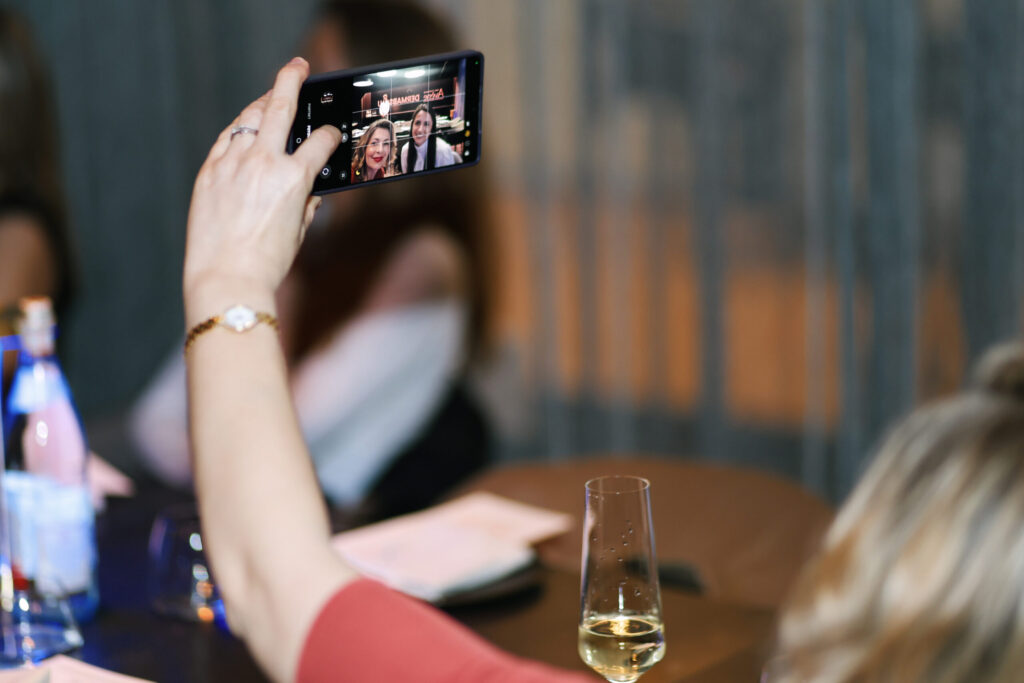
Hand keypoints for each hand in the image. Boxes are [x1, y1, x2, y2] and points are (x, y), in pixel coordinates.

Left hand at [183, 57, 340, 309]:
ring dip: (263, 105)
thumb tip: (311, 191)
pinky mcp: (209, 172)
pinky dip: (239, 131)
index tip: (331, 135)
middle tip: (298, 66)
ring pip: (249, 118)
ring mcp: (232, 163)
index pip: (320, 141)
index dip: (330, 135)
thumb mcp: (299, 231)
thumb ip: (307, 204)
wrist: (227, 279)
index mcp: (294, 178)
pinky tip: (245, 129)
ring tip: (270, 98)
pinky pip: (227, 140)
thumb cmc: (268, 262)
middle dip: (291, 79)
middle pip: (280, 105)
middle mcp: (263, 162)